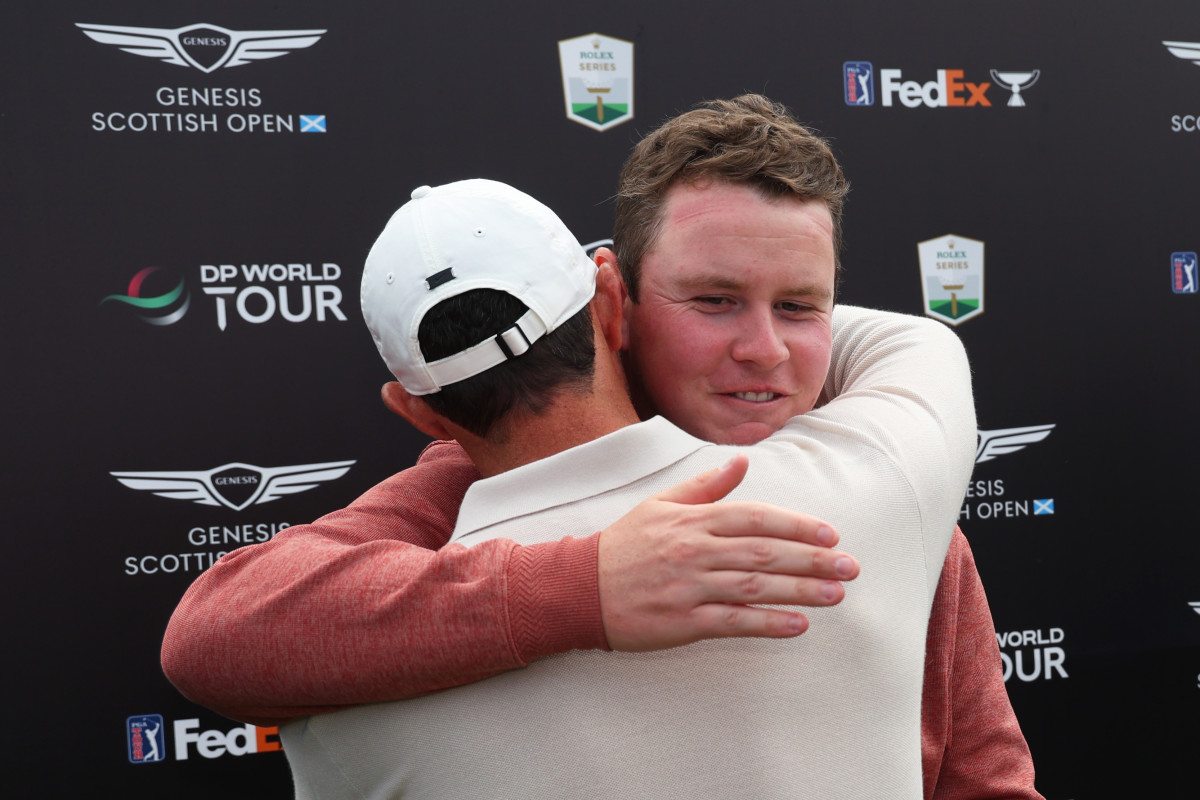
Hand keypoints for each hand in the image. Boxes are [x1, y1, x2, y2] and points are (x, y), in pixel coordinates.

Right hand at [597, 453, 858, 651]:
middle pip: (764, 552)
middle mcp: (695, 550)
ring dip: (800, 591)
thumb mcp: (660, 504)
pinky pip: (733, 621)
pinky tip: (797, 626)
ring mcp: (689, 586)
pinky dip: (767, 623)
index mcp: (692, 520)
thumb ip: (706, 486)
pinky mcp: (683, 621)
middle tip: (850, 568)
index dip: (796, 526)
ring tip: (835, 595)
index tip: (830, 535)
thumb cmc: (624, 545)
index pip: (755, 518)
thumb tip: (742, 460)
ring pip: (754, 586)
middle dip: (812, 560)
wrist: (579, 587)